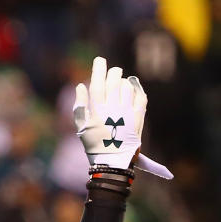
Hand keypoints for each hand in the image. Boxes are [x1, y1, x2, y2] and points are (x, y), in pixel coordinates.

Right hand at [73, 56, 172, 178]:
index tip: (100, 60)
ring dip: (124, 82)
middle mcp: (112, 109)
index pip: (97, 84)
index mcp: (96, 111)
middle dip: (113, 72)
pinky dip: (137, 90)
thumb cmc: (93, 144)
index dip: (98, 69)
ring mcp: (127, 113)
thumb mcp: (81, 127)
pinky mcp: (138, 117)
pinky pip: (141, 97)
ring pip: (127, 87)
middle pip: (114, 82)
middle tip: (113, 71)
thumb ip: (79, 106)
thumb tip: (80, 86)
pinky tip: (133, 89)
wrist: (112, 161)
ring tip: (121, 84)